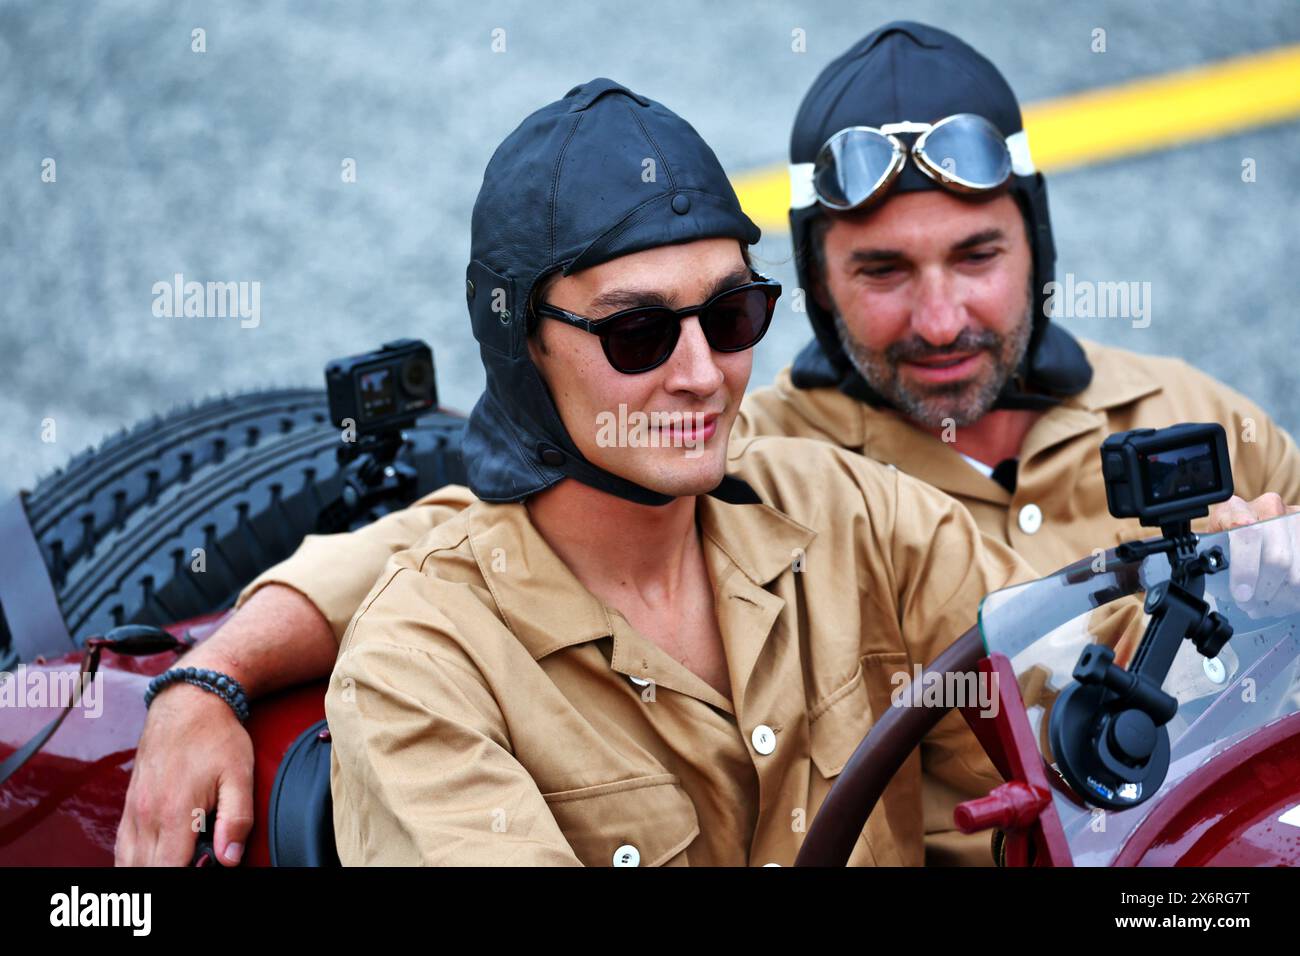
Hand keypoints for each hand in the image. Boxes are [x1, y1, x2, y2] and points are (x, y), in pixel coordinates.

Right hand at [115, 684, 253, 865]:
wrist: (188, 701)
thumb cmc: (216, 736)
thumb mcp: (239, 775)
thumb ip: (236, 819)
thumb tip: (230, 859)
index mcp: (174, 813)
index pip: (168, 872)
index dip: (184, 881)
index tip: (202, 871)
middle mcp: (146, 815)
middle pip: (146, 872)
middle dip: (167, 876)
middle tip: (195, 864)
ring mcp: (133, 810)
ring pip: (128, 863)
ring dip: (147, 872)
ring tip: (177, 862)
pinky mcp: (129, 804)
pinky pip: (121, 846)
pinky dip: (132, 861)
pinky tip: (152, 860)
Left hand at [1208, 494, 1299, 618]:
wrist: (1262, 521)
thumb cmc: (1232, 536)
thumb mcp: (1217, 540)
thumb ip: (1218, 556)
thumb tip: (1219, 581)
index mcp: (1237, 507)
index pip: (1246, 533)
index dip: (1245, 568)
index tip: (1242, 594)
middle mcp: (1270, 508)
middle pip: (1278, 559)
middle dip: (1263, 591)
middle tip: (1250, 604)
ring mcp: (1295, 520)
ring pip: (1296, 573)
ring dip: (1281, 598)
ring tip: (1265, 604)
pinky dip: (1294, 596)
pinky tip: (1282, 598)